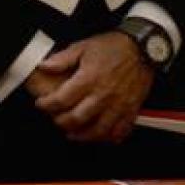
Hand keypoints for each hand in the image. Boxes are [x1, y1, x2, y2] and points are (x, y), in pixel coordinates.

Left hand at [31, 32, 154, 143]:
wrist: (143, 48)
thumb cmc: (113, 46)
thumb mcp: (83, 47)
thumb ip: (62, 59)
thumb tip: (43, 66)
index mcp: (89, 79)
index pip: (61, 99)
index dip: (46, 105)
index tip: (41, 104)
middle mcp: (103, 95)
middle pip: (77, 118)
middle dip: (61, 122)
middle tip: (55, 119)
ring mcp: (119, 105)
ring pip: (98, 130)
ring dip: (83, 135)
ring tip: (73, 134)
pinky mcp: (132, 110)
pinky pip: (120, 131)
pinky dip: (109, 137)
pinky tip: (100, 136)